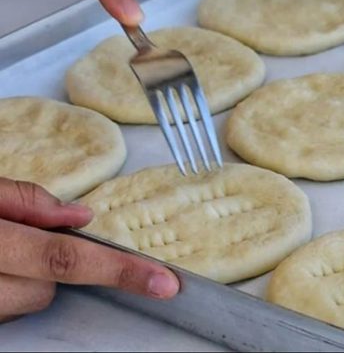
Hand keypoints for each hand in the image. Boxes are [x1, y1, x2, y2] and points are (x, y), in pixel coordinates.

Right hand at [0, 178, 178, 322]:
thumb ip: (25, 201)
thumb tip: (81, 216)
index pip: (67, 260)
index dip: (119, 270)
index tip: (162, 282)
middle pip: (47, 290)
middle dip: (48, 264)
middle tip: (21, 235)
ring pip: (27, 303)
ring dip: (25, 278)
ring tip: (1, 249)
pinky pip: (6, 308)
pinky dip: (9, 287)